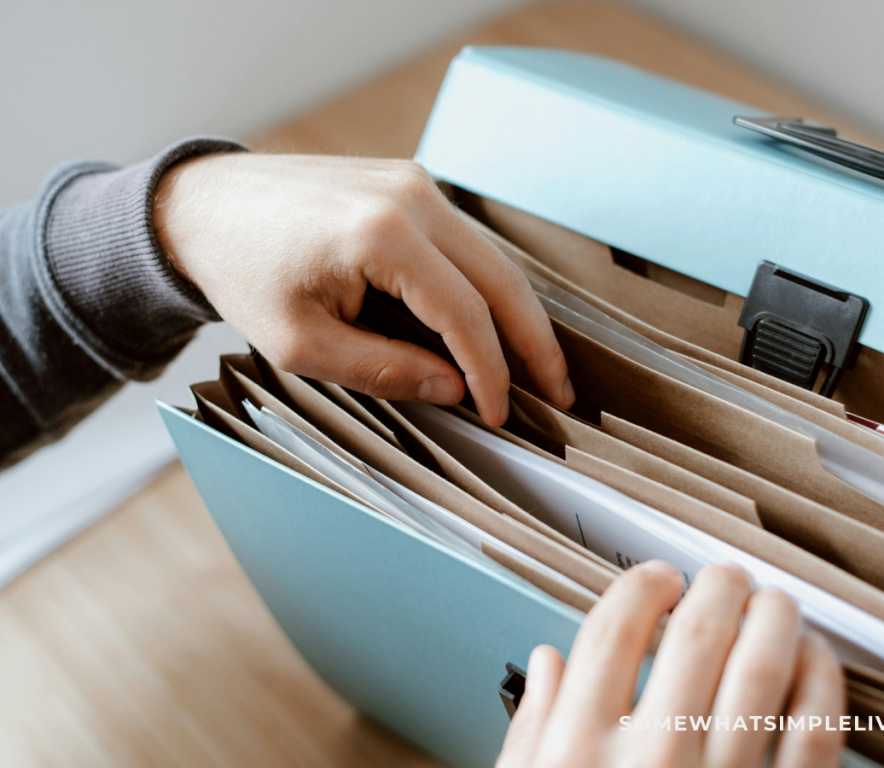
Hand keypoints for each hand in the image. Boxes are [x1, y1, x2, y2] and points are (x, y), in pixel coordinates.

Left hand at [153, 153, 574, 425]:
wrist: (202, 206)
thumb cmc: (242, 273)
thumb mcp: (303, 344)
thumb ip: (386, 369)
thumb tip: (455, 388)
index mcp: (382, 234)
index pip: (465, 314)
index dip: (491, 372)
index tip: (500, 413)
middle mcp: (411, 197)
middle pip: (502, 280)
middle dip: (535, 343)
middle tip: (561, 394)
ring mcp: (414, 183)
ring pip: (492, 259)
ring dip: (518, 315)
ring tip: (539, 367)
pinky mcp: (408, 185)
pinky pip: (465, 243)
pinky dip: (486, 288)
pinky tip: (495, 325)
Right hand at [497, 562, 843, 767]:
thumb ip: (533, 729)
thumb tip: (548, 661)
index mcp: (580, 751)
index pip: (614, 628)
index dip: (641, 585)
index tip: (656, 579)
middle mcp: (652, 760)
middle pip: (698, 633)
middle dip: (717, 586)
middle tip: (724, 578)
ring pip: (765, 667)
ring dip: (776, 617)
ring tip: (773, 602)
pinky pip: (818, 733)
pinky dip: (823, 682)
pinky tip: (814, 660)